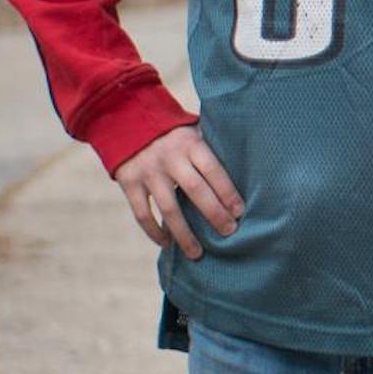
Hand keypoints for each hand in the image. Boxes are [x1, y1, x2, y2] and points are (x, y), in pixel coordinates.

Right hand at [112, 124, 242, 258]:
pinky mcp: (129, 183)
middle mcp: (170, 158)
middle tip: (228, 232)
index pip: (213, 170)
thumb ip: (211, 148)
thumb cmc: (173, 132)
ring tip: (198, 253)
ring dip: (184, 234)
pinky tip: (167, 244)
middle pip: (195, 191)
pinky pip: (143, 214)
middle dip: (214, 214)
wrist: (128, 120)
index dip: (227, 191)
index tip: (240, 211)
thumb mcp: (193, 130)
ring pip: (169, 209)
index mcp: (190, 143)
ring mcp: (148, 172)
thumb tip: (244, 169)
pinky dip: (155, 231)